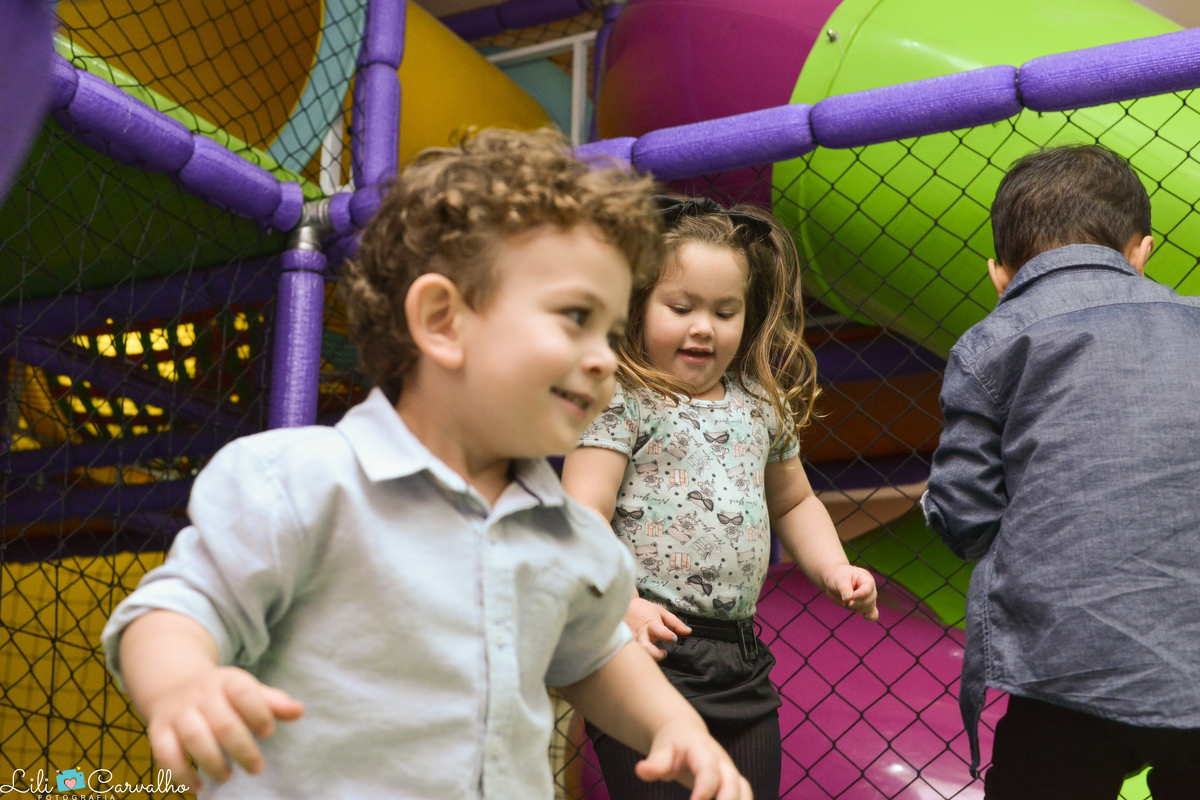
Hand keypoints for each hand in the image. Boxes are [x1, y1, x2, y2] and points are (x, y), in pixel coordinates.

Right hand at [143, 666, 304, 789]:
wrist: (175, 687)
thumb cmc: (223, 696)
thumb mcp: (247, 691)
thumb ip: (273, 702)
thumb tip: (299, 711)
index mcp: (227, 681)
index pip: (244, 692)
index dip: (259, 712)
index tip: (268, 733)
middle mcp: (201, 694)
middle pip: (222, 722)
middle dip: (242, 748)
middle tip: (257, 767)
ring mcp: (178, 712)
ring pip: (194, 737)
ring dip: (212, 761)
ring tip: (227, 776)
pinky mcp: (158, 730)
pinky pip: (165, 753)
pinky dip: (180, 774)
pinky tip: (197, 786)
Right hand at [625, 597, 691, 660]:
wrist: (624, 606)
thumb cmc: (645, 610)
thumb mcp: (661, 612)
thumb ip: (675, 623)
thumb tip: (689, 632)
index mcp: (650, 623)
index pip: (658, 630)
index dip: (666, 635)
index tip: (674, 639)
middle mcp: (640, 634)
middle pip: (645, 646)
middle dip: (655, 654)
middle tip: (664, 654)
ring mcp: (632, 641)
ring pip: (639, 653)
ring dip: (648, 657)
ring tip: (658, 655)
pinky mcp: (626, 645)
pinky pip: (634, 654)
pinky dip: (640, 658)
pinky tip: (647, 658)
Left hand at [636, 719, 752, 799]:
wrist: (688, 734)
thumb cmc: (673, 745)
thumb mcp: (662, 749)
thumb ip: (655, 762)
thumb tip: (641, 770)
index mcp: (703, 750)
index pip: (709, 770)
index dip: (704, 789)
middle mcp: (722, 762)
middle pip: (733, 783)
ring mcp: (731, 773)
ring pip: (744, 792)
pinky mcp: (735, 784)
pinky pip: (744, 798)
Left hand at [823, 565, 878, 620]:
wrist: (833, 581)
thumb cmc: (837, 577)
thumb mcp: (840, 580)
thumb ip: (845, 589)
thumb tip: (848, 599)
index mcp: (865, 578)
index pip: (868, 588)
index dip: (862, 594)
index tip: (853, 597)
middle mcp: (869, 588)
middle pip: (870, 599)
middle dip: (858, 603)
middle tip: (846, 602)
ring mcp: (867, 598)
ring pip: (869, 607)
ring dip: (857, 608)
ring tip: (845, 604)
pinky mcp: (863, 606)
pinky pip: (872, 612)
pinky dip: (871, 616)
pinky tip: (866, 617)